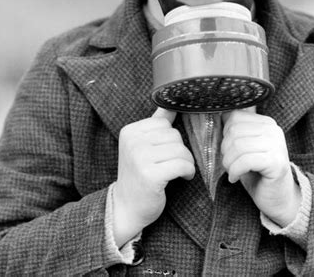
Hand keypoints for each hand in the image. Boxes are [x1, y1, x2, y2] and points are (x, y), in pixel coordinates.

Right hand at [112, 108, 194, 246]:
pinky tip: (183, 177)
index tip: (166, 152)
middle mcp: (132, 142)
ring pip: (180, 149)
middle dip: (180, 150)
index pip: (163, 122)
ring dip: (187, 162)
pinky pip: (182, 164)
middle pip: (174, 135)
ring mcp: (140, 158)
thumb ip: (155, 124)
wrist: (126, 208)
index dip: (170, 138)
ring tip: (180, 171)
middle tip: (175, 164)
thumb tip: (171, 104)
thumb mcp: (142, 146)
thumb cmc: (138, 175)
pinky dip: (188, 171)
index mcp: (129, 131)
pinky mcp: (150, 175)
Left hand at [221, 109, 300, 226]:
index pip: (235, 116)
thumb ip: (235, 131)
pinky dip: (235, 171)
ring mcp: (277, 146)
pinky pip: (245, 161)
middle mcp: (274, 130)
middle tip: (228, 164)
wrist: (278, 199)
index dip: (224, 134)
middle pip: (234, 131)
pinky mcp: (277, 163)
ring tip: (231, 171)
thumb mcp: (245, 148)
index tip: (228, 150)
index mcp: (266, 123)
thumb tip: (218, 116)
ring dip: (228, 162)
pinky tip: (235, 178)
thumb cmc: (257, 173)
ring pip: (238, 146)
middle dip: (225, 150)